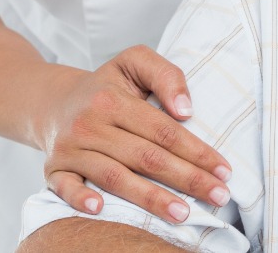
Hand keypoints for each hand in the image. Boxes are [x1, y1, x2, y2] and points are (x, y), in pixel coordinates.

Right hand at [37, 45, 232, 223]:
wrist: (55, 102)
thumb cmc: (107, 86)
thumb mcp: (134, 62)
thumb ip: (166, 75)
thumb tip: (185, 109)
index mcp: (112, 98)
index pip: (163, 130)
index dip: (196, 151)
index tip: (224, 170)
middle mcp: (89, 124)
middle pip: (145, 157)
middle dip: (187, 179)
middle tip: (219, 196)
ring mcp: (70, 148)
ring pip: (115, 177)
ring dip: (151, 199)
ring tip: (184, 213)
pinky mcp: (53, 169)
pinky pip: (65, 187)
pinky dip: (79, 199)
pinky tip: (101, 210)